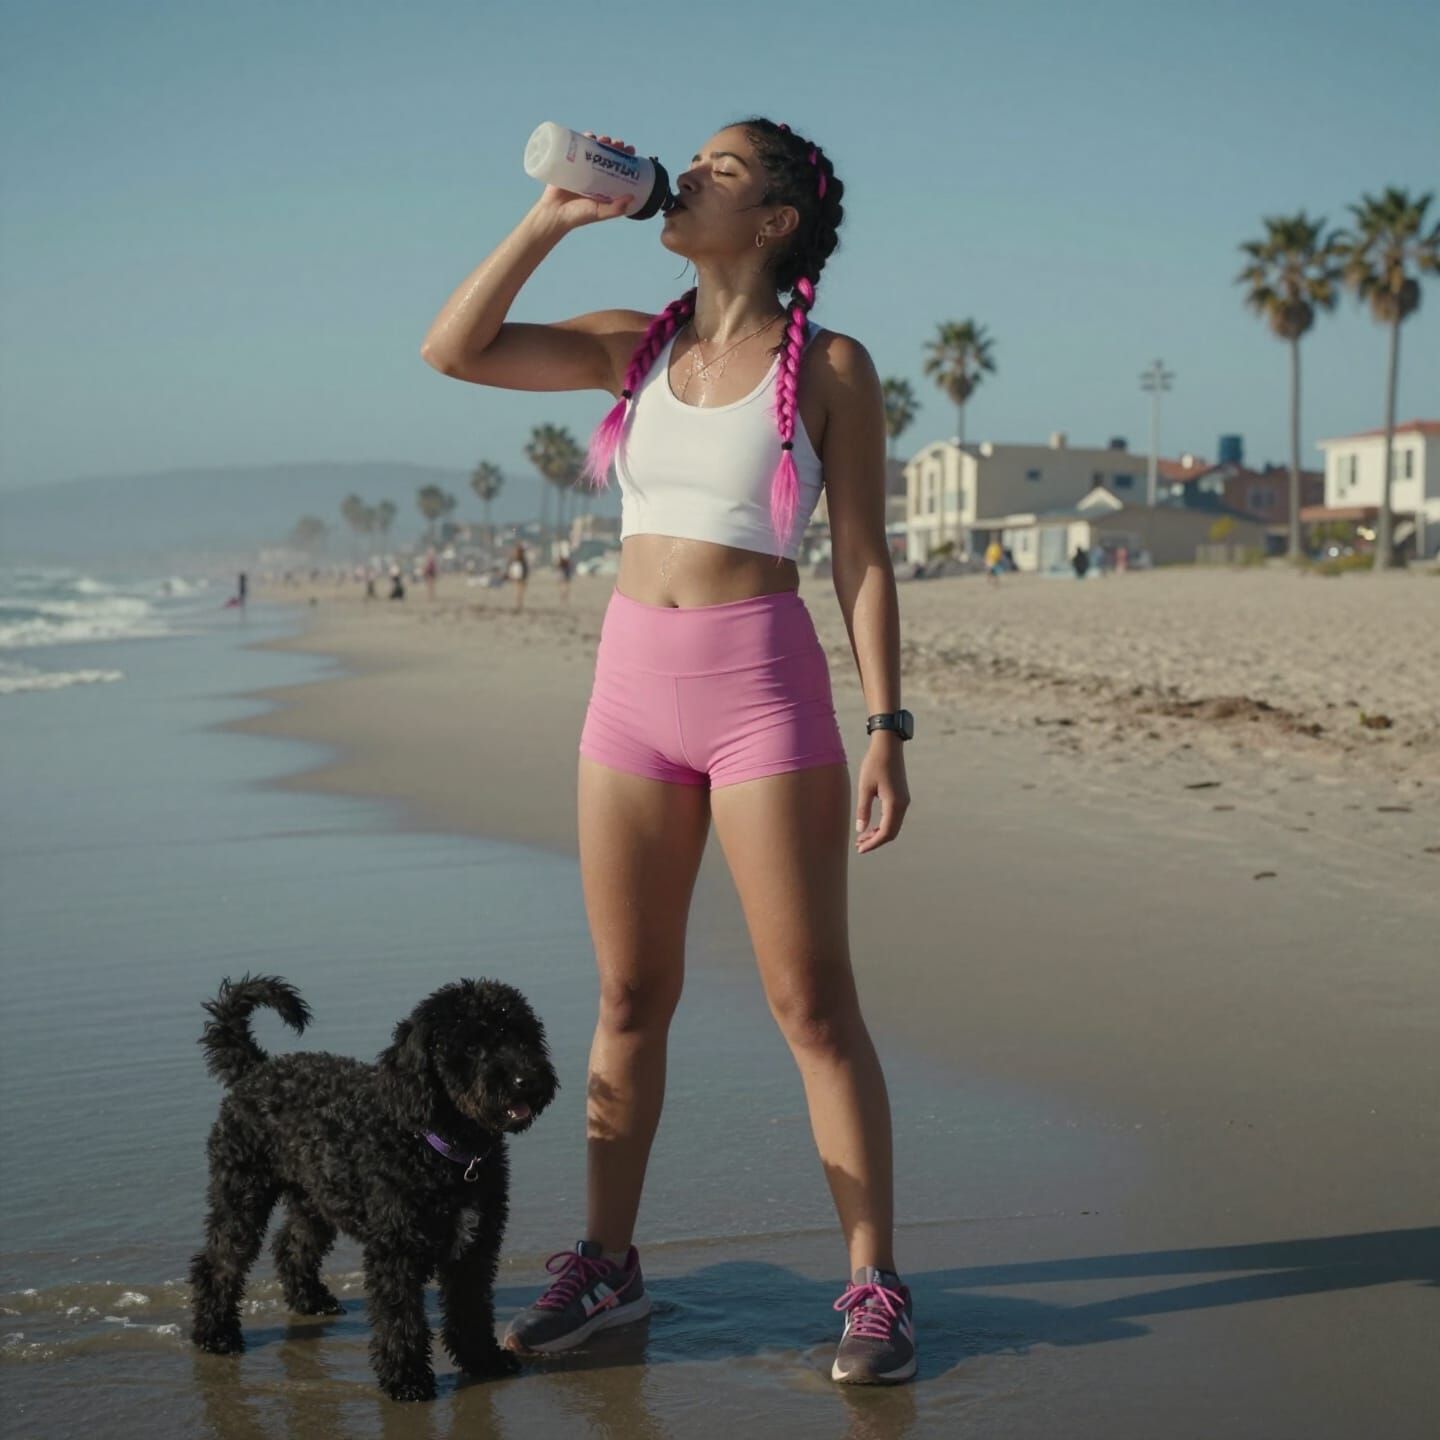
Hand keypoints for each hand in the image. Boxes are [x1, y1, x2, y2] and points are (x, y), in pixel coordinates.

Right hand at [536, 133, 638, 228]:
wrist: (553, 214)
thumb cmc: (577, 216)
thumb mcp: (599, 212)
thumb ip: (615, 209)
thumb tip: (632, 197)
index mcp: (603, 184)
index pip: (617, 166)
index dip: (624, 156)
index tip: (630, 151)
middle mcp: (593, 174)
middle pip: (606, 154)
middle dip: (614, 146)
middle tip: (618, 143)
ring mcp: (580, 167)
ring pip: (592, 148)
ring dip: (600, 140)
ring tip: (604, 139)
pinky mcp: (567, 163)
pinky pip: (575, 147)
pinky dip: (582, 138)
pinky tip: (589, 135)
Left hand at [855, 734, 909, 853]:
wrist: (888, 746)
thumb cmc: (874, 764)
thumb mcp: (865, 787)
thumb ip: (863, 810)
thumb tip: (861, 830)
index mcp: (894, 804)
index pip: (886, 832)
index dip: (873, 844)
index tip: (860, 849)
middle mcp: (903, 804)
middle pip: (892, 832)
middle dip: (876, 841)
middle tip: (859, 845)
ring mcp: (904, 801)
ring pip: (894, 826)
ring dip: (880, 834)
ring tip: (863, 837)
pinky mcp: (902, 796)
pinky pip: (894, 817)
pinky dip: (884, 825)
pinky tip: (871, 826)